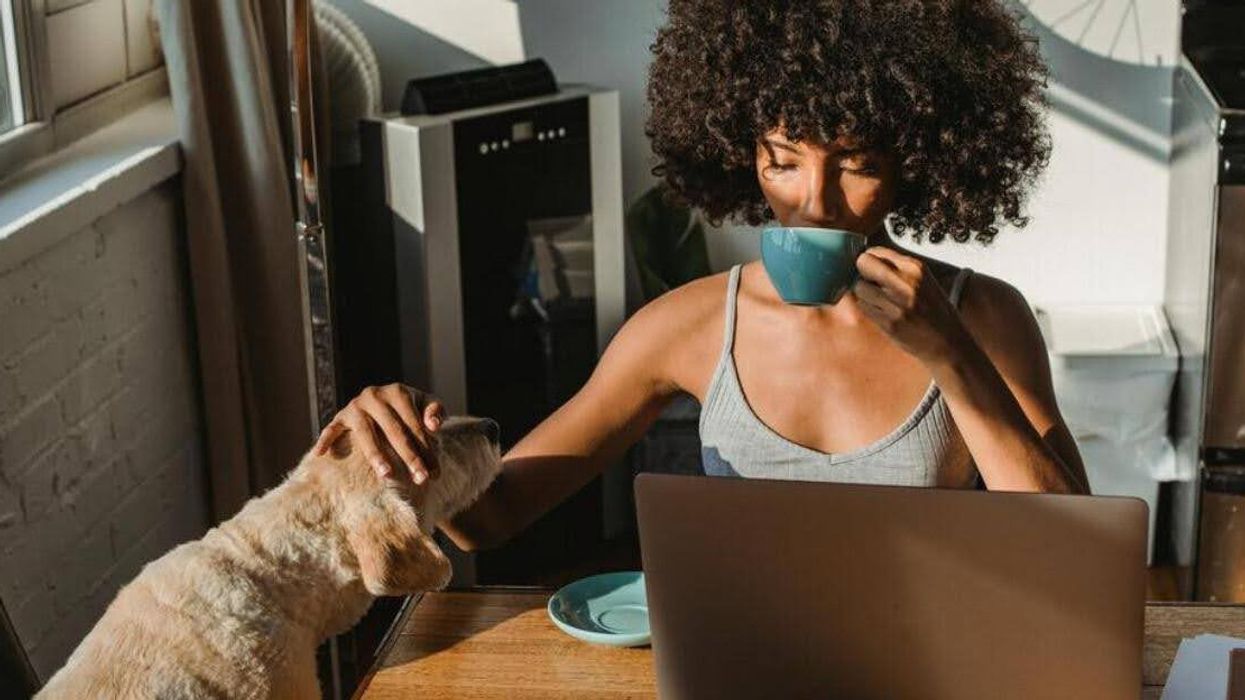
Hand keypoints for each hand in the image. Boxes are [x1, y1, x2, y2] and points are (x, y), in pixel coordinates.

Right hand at [312, 384, 445, 482]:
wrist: (384, 403)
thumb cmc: (411, 410)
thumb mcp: (426, 405)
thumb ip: (436, 411)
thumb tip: (434, 425)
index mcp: (398, 392)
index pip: (415, 424)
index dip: (427, 449)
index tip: (435, 473)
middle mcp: (374, 395)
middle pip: (394, 430)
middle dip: (409, 457)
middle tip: (421, 480)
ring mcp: (355, 406)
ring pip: (365, 433)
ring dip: (376, 454)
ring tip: (387, 475)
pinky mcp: (340, 417)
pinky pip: (331, 429)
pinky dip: (325, 440)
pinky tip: (321, 454)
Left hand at [852, 247, 965, 365]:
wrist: (948, 342)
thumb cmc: (934, 311)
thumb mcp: (923, 281)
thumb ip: (897, 268)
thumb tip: (866, 259)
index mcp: (916, 268)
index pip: (875, 251)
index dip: (869, 261)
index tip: (871, 270)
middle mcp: (907, 282)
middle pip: (863, 263)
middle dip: (862, 273)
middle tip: (870, 284)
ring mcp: (898, 304)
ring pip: (859, 288)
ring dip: (864, 294)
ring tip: (879, 302)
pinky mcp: (890, 323)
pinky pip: (864, 307)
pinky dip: (868, 309)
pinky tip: (882, 314)